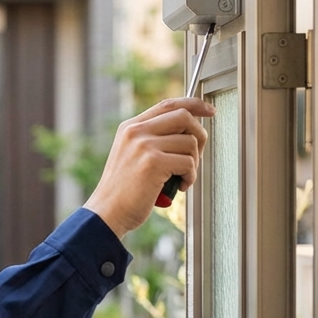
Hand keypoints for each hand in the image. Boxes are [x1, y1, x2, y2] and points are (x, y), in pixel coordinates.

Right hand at [83, 97, 214, 238]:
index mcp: (131, 127)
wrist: (107, 213)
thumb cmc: (124, 191)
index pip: (168, 105)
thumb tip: (188, 132)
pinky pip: (188, 163)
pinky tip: (180, 187)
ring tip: (182, 178)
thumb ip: (152, 140)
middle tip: (195, 158)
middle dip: (199, 136)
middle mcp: (136, 131)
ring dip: (194, 163)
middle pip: (184, 116)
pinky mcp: (153, 162)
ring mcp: (144, 145)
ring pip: (189, 142)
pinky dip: (191, 177)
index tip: (210, 111)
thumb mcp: (132, 156)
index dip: (194, 104)